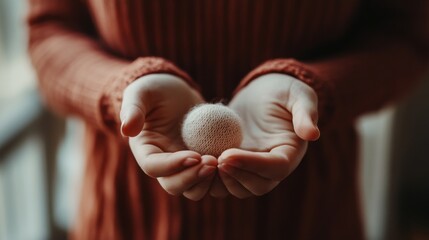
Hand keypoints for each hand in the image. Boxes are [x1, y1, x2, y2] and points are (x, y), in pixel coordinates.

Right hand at [120, 74, 216, 200]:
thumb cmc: (155, 90)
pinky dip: (220, 176)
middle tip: (212, 162)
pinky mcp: (202, 164)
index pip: (154, 167)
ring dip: (207, 181)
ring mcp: (184, 167)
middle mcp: (164, 165)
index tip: (193, 156)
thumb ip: (133, 109)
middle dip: (193, 178)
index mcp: (146, 151)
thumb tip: (127, 129)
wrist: (175, 92)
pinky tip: (231, 160)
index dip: (173, 166)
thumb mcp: (142, 93)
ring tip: (221, 162)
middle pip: (174, 185)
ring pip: (194, 188)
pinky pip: (211, 179)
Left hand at [217, 73, 319, 197]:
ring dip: (221, 181)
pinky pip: (223, 179)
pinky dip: (211, 176)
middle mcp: (271, 167)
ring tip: (205, 162)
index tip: (228, 154)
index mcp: (289, 153)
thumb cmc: (282, 90)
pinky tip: (197, 160)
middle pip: (257, 186)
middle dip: (235, 177)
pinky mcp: (235, 164)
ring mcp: (252, 168)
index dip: (252, 165)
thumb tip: (313, 134)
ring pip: (238, 188)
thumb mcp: (298, 95)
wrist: (263, 93)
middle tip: (215, 159)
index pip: (275, 168)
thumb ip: (305, 113)